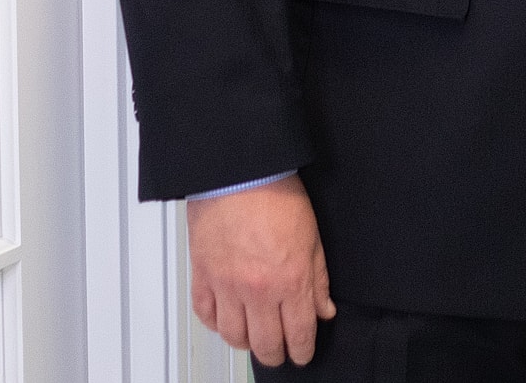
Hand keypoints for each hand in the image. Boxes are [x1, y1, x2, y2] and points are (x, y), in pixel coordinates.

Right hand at [188, 175, 335, 366]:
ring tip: (253, 336)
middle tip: (279, 353)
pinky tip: (226, 319)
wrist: (239, 171)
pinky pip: (205, 315)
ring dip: (246, 342)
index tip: (302, 354)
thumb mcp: (312, 237)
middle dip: (276, 355)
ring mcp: (227, 286)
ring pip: (234, 337)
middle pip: (266, 344)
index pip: (299, 334)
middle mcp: (258, 290)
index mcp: (291, 281)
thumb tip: (323, 308)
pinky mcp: (202, 276)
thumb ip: (318, 279)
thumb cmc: (276, 193)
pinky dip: (216, 323)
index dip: (302, 351)